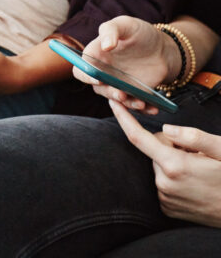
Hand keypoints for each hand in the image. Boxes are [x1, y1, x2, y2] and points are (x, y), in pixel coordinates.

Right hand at [76, 16, 177, 114]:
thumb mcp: (126, 24)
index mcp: (95, 56)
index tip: (97, 78)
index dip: (85, 75)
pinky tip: (153, 108)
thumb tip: (104, 46)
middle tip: (121, 94)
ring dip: (126, 104)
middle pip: (98, 88)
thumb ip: (111, 30)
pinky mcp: (133, 94)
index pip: (81, 70)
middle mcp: (104, 72)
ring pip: (116, 100)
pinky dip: (142, 110)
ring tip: (140, 103)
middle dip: (109, 93)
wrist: (163, 48)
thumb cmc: (140, 32)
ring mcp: (119, 85)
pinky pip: (134, 106)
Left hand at [110, 99, 220, 226]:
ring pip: (159, 166)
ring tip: (198, 173)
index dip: (123, 118)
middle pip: (155, 150)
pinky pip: (163, 182)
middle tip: (197, 156)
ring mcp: (165, 198)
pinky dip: (174, 178)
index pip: (138, 138)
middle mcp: (164, 183)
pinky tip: (193, 184)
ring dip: (174, 164)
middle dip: (171, 146)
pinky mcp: (167, 208)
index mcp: (175, 165)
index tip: (112, 102)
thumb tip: (167, 130)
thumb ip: (194, 137)